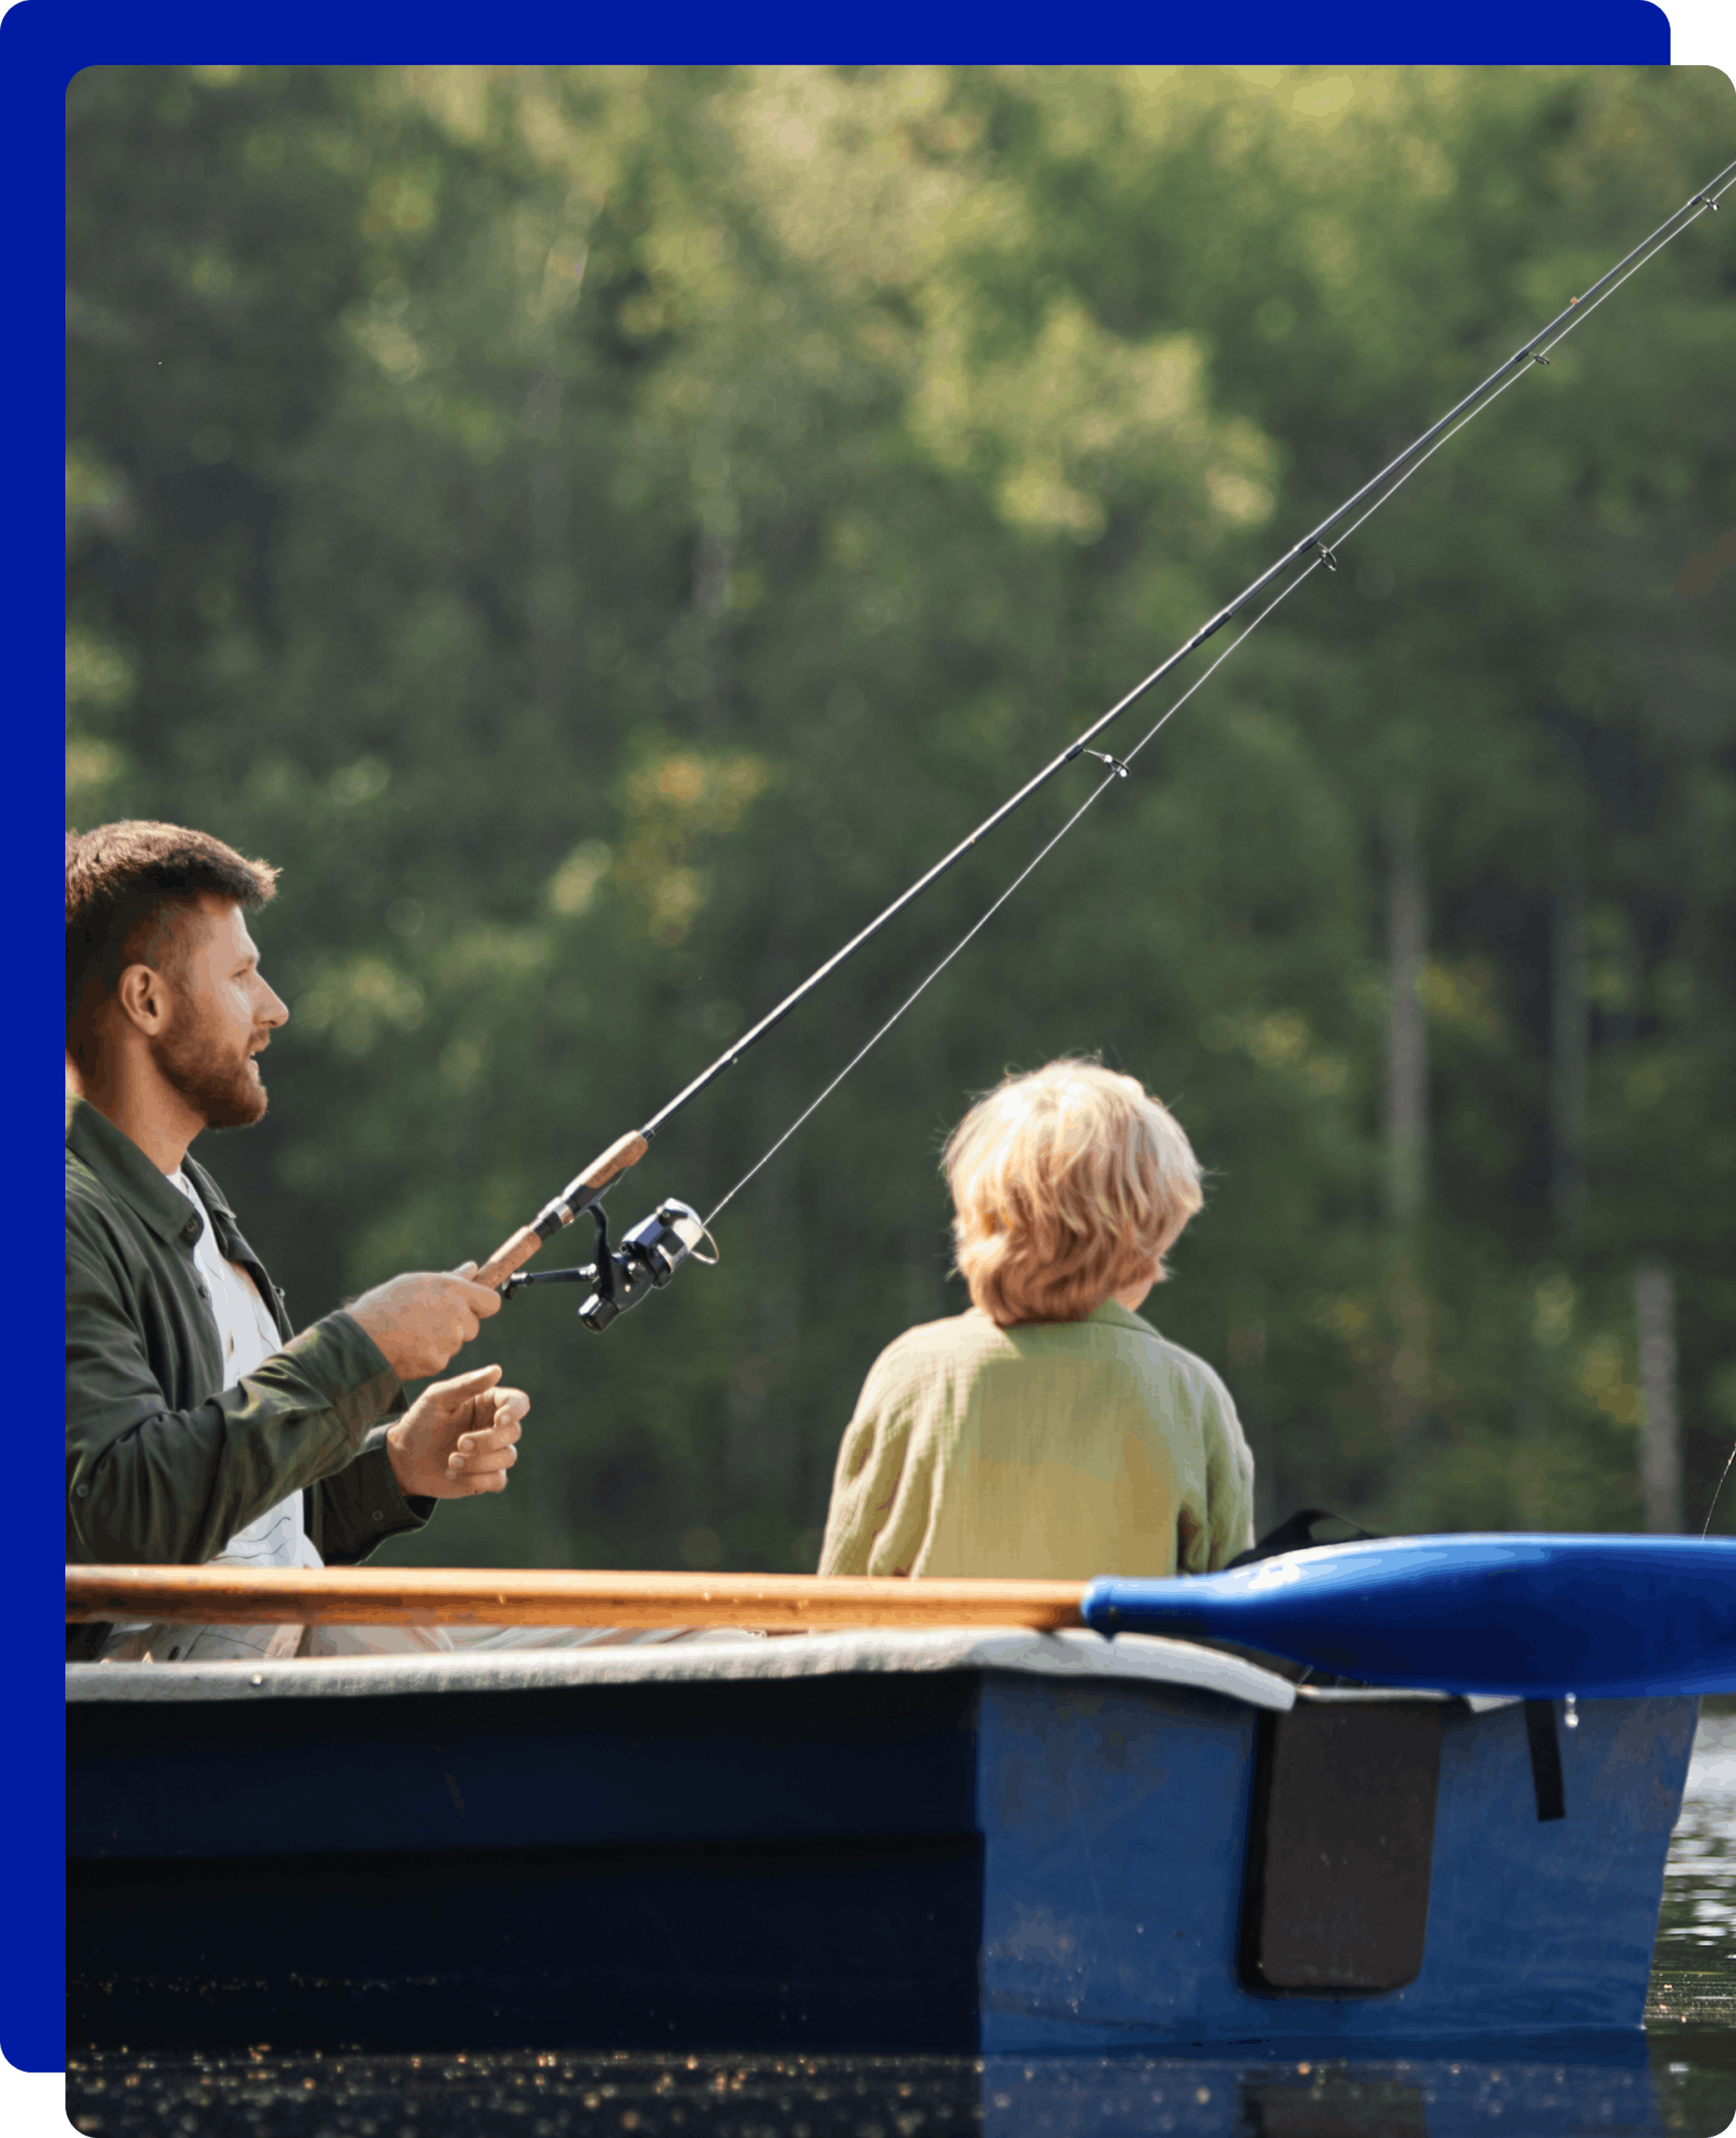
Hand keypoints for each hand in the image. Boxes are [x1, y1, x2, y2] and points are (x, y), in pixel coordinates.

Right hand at [347, 1263, 500, 1381]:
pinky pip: (441, 1359)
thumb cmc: (385, 1304)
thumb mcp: (417, 1282)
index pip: (491, 1302)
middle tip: (428, 1321)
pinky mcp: (438, 1361)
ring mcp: (448, 1339)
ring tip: (413, 1332)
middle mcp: (456, 1313)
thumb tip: (473, 1268)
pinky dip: (429, 1356)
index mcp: (453, 1289)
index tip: (472, 1308)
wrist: (360, 1338)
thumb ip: (451, 1278)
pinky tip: (409, 1347)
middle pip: (473, 1326)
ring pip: (456, 1343)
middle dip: (458, 1326)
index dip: (482, 1306)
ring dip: (442, 1341)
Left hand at [385, 1364, 526, 1499]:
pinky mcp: (485, 1477)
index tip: (500, 1419)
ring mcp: (491, 1453)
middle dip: (488, 1440)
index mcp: (487, 1404)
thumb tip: (497, 1370)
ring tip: (451, 1460)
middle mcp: (494, 1427)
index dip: (515, 1411)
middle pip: (514, 1432)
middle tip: (460, 1443)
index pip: (518, 1402)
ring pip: (508, 1457)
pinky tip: (455, 1475)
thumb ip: (466, 1385)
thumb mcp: (437, 1398)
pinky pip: (499, 1481)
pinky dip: (480, 1480)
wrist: (403, 1459)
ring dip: (479, 1461)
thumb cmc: (421, 1422)